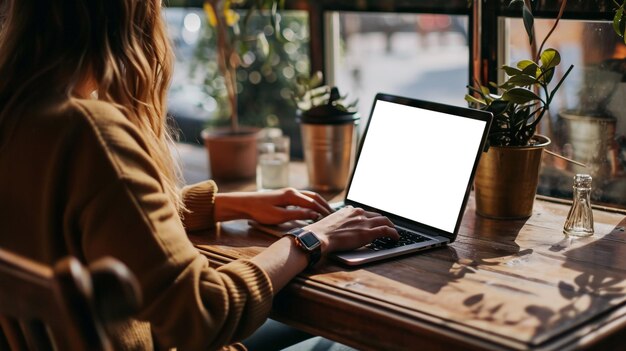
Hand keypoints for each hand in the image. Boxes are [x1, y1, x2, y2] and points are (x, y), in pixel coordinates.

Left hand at [214, 188, 332, 223]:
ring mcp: (289, 192)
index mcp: (292, 195)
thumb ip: (297, 214)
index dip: (323, 211)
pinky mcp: (285, 195)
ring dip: (319, 203)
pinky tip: (313, 209)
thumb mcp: (279, 216)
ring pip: (309, 195)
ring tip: (327, 211)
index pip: (313, 202)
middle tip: (334, 215)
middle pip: (314, 196)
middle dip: (325, 205)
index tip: (331, 219)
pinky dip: (312, 202)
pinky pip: (304, 197)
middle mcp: (292, 191)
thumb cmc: (260, 211)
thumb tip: (313, 214)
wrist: (244, 204)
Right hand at [305, 206, 398, 253]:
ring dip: (391, 227)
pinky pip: (386, 231)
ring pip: (385, 221)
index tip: (375, 222)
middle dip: (384, 221)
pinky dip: (393, 234)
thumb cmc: (321, 233)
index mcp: (350, 210)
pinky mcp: (368, 233)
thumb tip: (342, 227)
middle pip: (378, 216)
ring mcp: (364, 222)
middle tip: (388, 227)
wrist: (319, 236)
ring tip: (394, 233)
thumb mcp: (331, 222)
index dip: (373, 218)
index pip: (366, 212)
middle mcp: (359, 213)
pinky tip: (396, 238)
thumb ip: (340, 222)